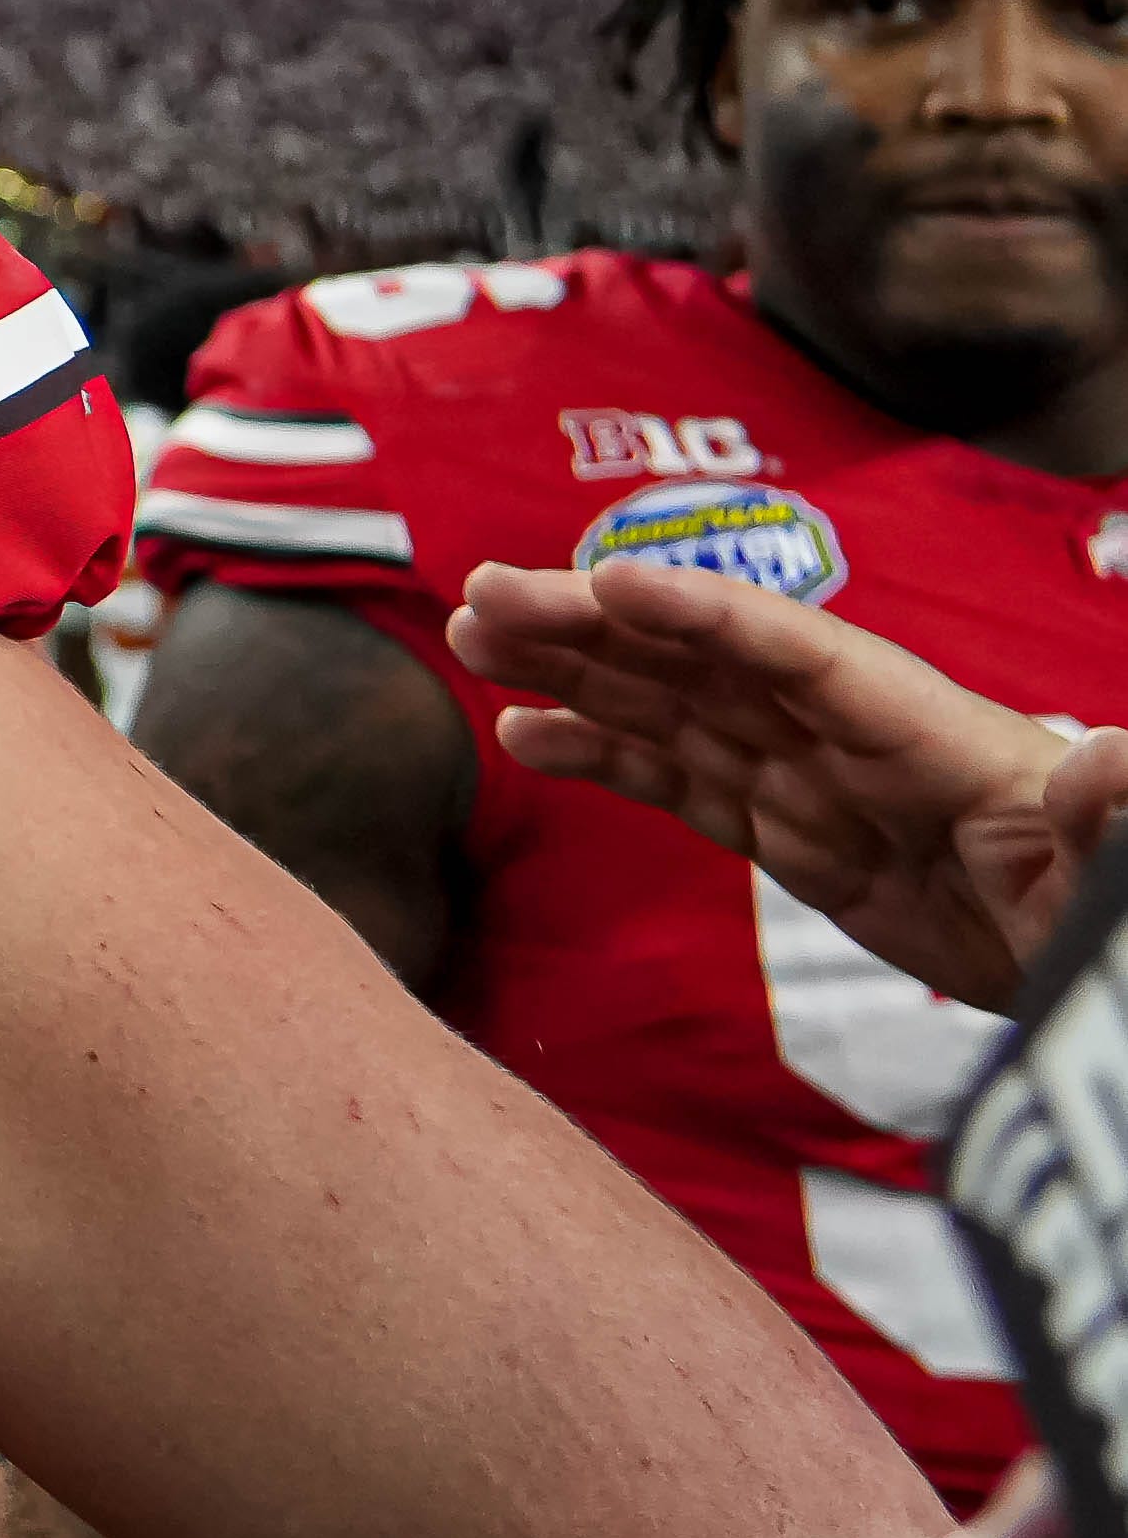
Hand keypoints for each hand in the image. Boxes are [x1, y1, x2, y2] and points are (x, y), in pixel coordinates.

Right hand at [452, 560, 1127, 1013]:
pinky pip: (677, 782)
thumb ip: (1112, 812)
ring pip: (671, 706)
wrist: (1102, 954)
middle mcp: (856, 737)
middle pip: (706, 660)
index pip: (805, 656)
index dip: (708, 614)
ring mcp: (815, 781)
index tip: (613, 583)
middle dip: (595, 621)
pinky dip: (598, 754)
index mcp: (934, 732)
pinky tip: (524, 735)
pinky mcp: (791, 835)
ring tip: (474, 637)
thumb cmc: (1112, 899)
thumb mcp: (1118, 869)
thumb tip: (1109, 759)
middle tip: (486, 591)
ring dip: (570, 667)